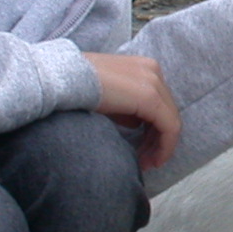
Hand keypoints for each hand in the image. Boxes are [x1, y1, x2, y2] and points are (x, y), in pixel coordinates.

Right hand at [83, 52, 181, 171]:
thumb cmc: (77, 89)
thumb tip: (136, 124)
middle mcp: (153, 70)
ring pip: (170, 121)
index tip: (145, 151)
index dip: (156, 130)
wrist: (62, 80)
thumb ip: (126, 108)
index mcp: (143, 67)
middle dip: (158, 140)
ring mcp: (153, 82)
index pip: (159, 103)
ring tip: (146, 164)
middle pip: (167, 112)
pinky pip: (169, 126)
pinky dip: (164, 147)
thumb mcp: (109, 99)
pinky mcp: (150, 97)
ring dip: (161, 146)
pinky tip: (152, 161)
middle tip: (146, 161)